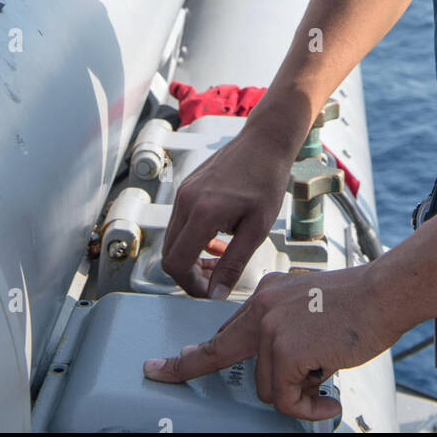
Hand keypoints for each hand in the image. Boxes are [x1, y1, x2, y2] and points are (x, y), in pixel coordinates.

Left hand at [143, 265, 398, 421]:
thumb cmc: (358, 304)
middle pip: (218, 352)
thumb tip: (279, 367)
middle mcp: (262, 309)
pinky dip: (309, 406)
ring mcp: (271, 329)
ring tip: (325, 379)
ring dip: (297, 393)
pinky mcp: (284, 350)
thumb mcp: (308, 305)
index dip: (192, 353)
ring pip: (267, 387)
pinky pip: (287, 398)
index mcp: (267, 296)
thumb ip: (284, 328)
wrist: (384, 293)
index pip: (223, 329)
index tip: (163, 364)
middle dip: (189, 368)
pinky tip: (329, 396)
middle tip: (160, 373)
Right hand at [161, 126, 296, 297]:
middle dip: (190, 274)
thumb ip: (234, 263)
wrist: (265, 141)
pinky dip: (193, 238)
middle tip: (217, 280)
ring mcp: (183, 192)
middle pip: (169, 253)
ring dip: (192, 256)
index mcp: (202, 212)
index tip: (211, 292)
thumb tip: (216, 294)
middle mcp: (185, 201)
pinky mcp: (187, 187)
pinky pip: (180, 222)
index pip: (177, 263)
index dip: (190, 285)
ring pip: (173, 239)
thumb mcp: (257, 228)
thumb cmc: (267, 180)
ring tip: (222, 260)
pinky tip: (219, 240)